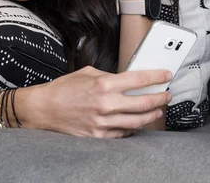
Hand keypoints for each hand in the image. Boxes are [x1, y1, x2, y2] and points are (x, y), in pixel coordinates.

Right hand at [16, 66, 171, 137]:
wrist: (44, 109)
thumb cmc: (63, 89)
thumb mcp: (86, 73)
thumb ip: (108, 76)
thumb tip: (126, 79)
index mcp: (103, 85)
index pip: (139, 80)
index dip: (156, 77)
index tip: (165, 75)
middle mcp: (106, 104)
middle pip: (144, 103)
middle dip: (160, 98)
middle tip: (166, 95)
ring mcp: (103, 122)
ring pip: (138, 121)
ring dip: (151, 115)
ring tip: (156, 110)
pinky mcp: (99, 135)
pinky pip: (123, 133)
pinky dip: (132, 128)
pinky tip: (136, 122)